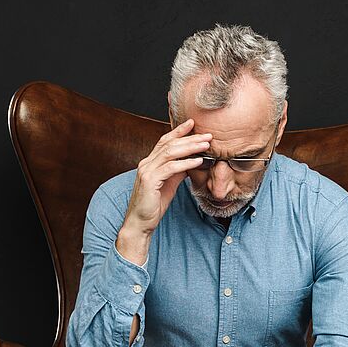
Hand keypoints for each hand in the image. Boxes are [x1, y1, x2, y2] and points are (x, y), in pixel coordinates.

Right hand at [123, 118, 211, 233]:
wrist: (140, 222)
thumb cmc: (154, 205)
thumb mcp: (169, 184)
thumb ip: (177, 171)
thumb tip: (191, 161)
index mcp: (149, 162)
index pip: (164, 141)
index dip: (178, 131)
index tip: (193, 123)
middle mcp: (146, 163)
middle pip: (169, 144)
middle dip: (189, 138)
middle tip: (207, 135)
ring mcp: (146, 171)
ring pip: (170, 152)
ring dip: (190, 147)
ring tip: (205, 145)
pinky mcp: (150, 181)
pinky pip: (170, 168)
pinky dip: (186, 163)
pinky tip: (198, 161)